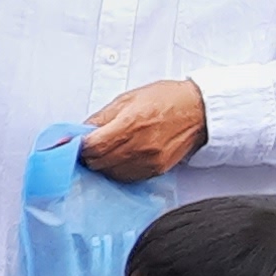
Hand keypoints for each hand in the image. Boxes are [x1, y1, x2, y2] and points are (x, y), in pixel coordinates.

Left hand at [78, 79, 205, 181]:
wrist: (198, 111)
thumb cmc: (166, 99)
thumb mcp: (129, 98)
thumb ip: (102, 117)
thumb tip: (81, 131)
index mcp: (130, 124)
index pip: (93, 146)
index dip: (80, 146)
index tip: (76, 143)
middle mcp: (139, 146)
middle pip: (99, 162)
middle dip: (89, 155)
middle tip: (91, 146)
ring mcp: (148, 161)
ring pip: (111, 173)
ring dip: (103, 164)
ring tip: (107, 150)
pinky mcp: (156, 170)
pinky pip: (127, 177)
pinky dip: (118, 170)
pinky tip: (121, 157)